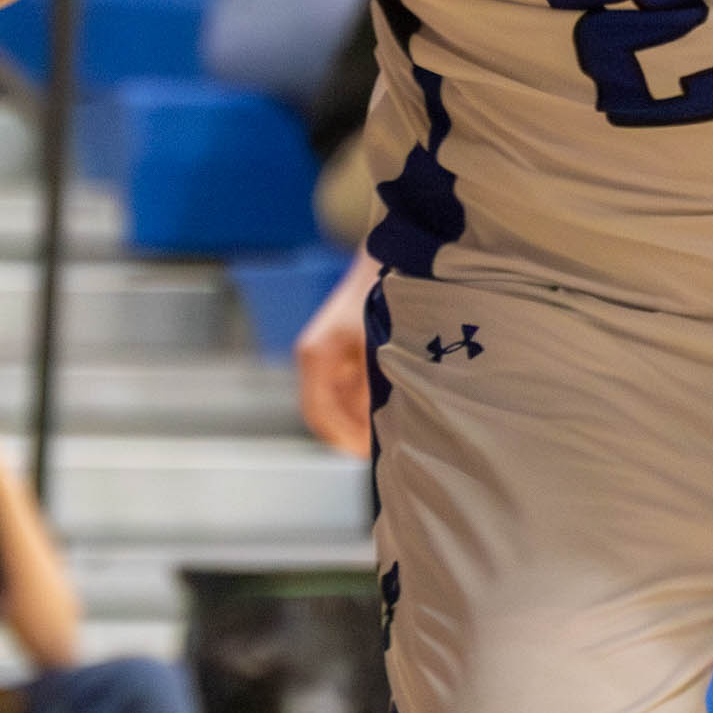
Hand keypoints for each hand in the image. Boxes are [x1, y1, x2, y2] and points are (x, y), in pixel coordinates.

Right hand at [295, 259, 378, 458]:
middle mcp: (315, 358)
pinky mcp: (341, 354)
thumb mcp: (381, 346)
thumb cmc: (386, 295)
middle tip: (389, 453)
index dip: (342, 441)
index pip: (319, 416)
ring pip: (339, 406)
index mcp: (316, 356)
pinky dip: (367, 407)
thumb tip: (379, 429)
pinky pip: (349, 393)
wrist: (395, 257)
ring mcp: (326, 357)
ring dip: (362, 422)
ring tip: (397, 436)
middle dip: (354, 436)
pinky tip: (395, 412)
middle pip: (327, 415)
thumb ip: (374, 387)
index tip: (368, 455)